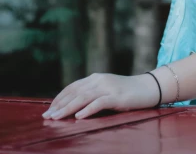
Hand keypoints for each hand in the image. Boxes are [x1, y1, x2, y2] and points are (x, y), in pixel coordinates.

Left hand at [41, 72, 160, 119]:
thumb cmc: (127, 93)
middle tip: (47, 116)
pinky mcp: (117, 96)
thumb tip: (73, 106)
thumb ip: (92, 94)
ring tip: (57, 117)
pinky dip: (88, 110)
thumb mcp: (107, 90)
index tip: (49, 109)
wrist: (149, 88)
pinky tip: (79, 117)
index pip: (73, 87)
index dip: (59, 98)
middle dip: (59, 105)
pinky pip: (100, 103)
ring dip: (68, 108)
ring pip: (84, 97)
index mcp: (96, 78)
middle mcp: (100, 80)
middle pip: (75, 92)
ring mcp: (109, 87)